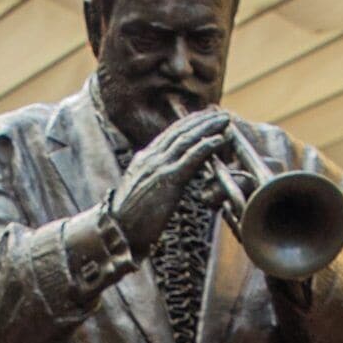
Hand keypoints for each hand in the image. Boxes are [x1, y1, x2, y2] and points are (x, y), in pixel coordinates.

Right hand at [107, 108, 236, 255]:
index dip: (189, 123)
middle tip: (220, 113)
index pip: (170, 134)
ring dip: (208, 127)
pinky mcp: (169, 180)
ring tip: (225, 120)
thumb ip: (155, 179)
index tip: (204, 117)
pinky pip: (191, 158)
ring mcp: (159, 167)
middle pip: (180, 131)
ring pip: (187, 139)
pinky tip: (220, 139)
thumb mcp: (142, 191)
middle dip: (201, 120)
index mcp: (144, 159)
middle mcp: (151, 157)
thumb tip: (169, 178)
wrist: (117, 230)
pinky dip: (207, 146)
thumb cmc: (131, 218)